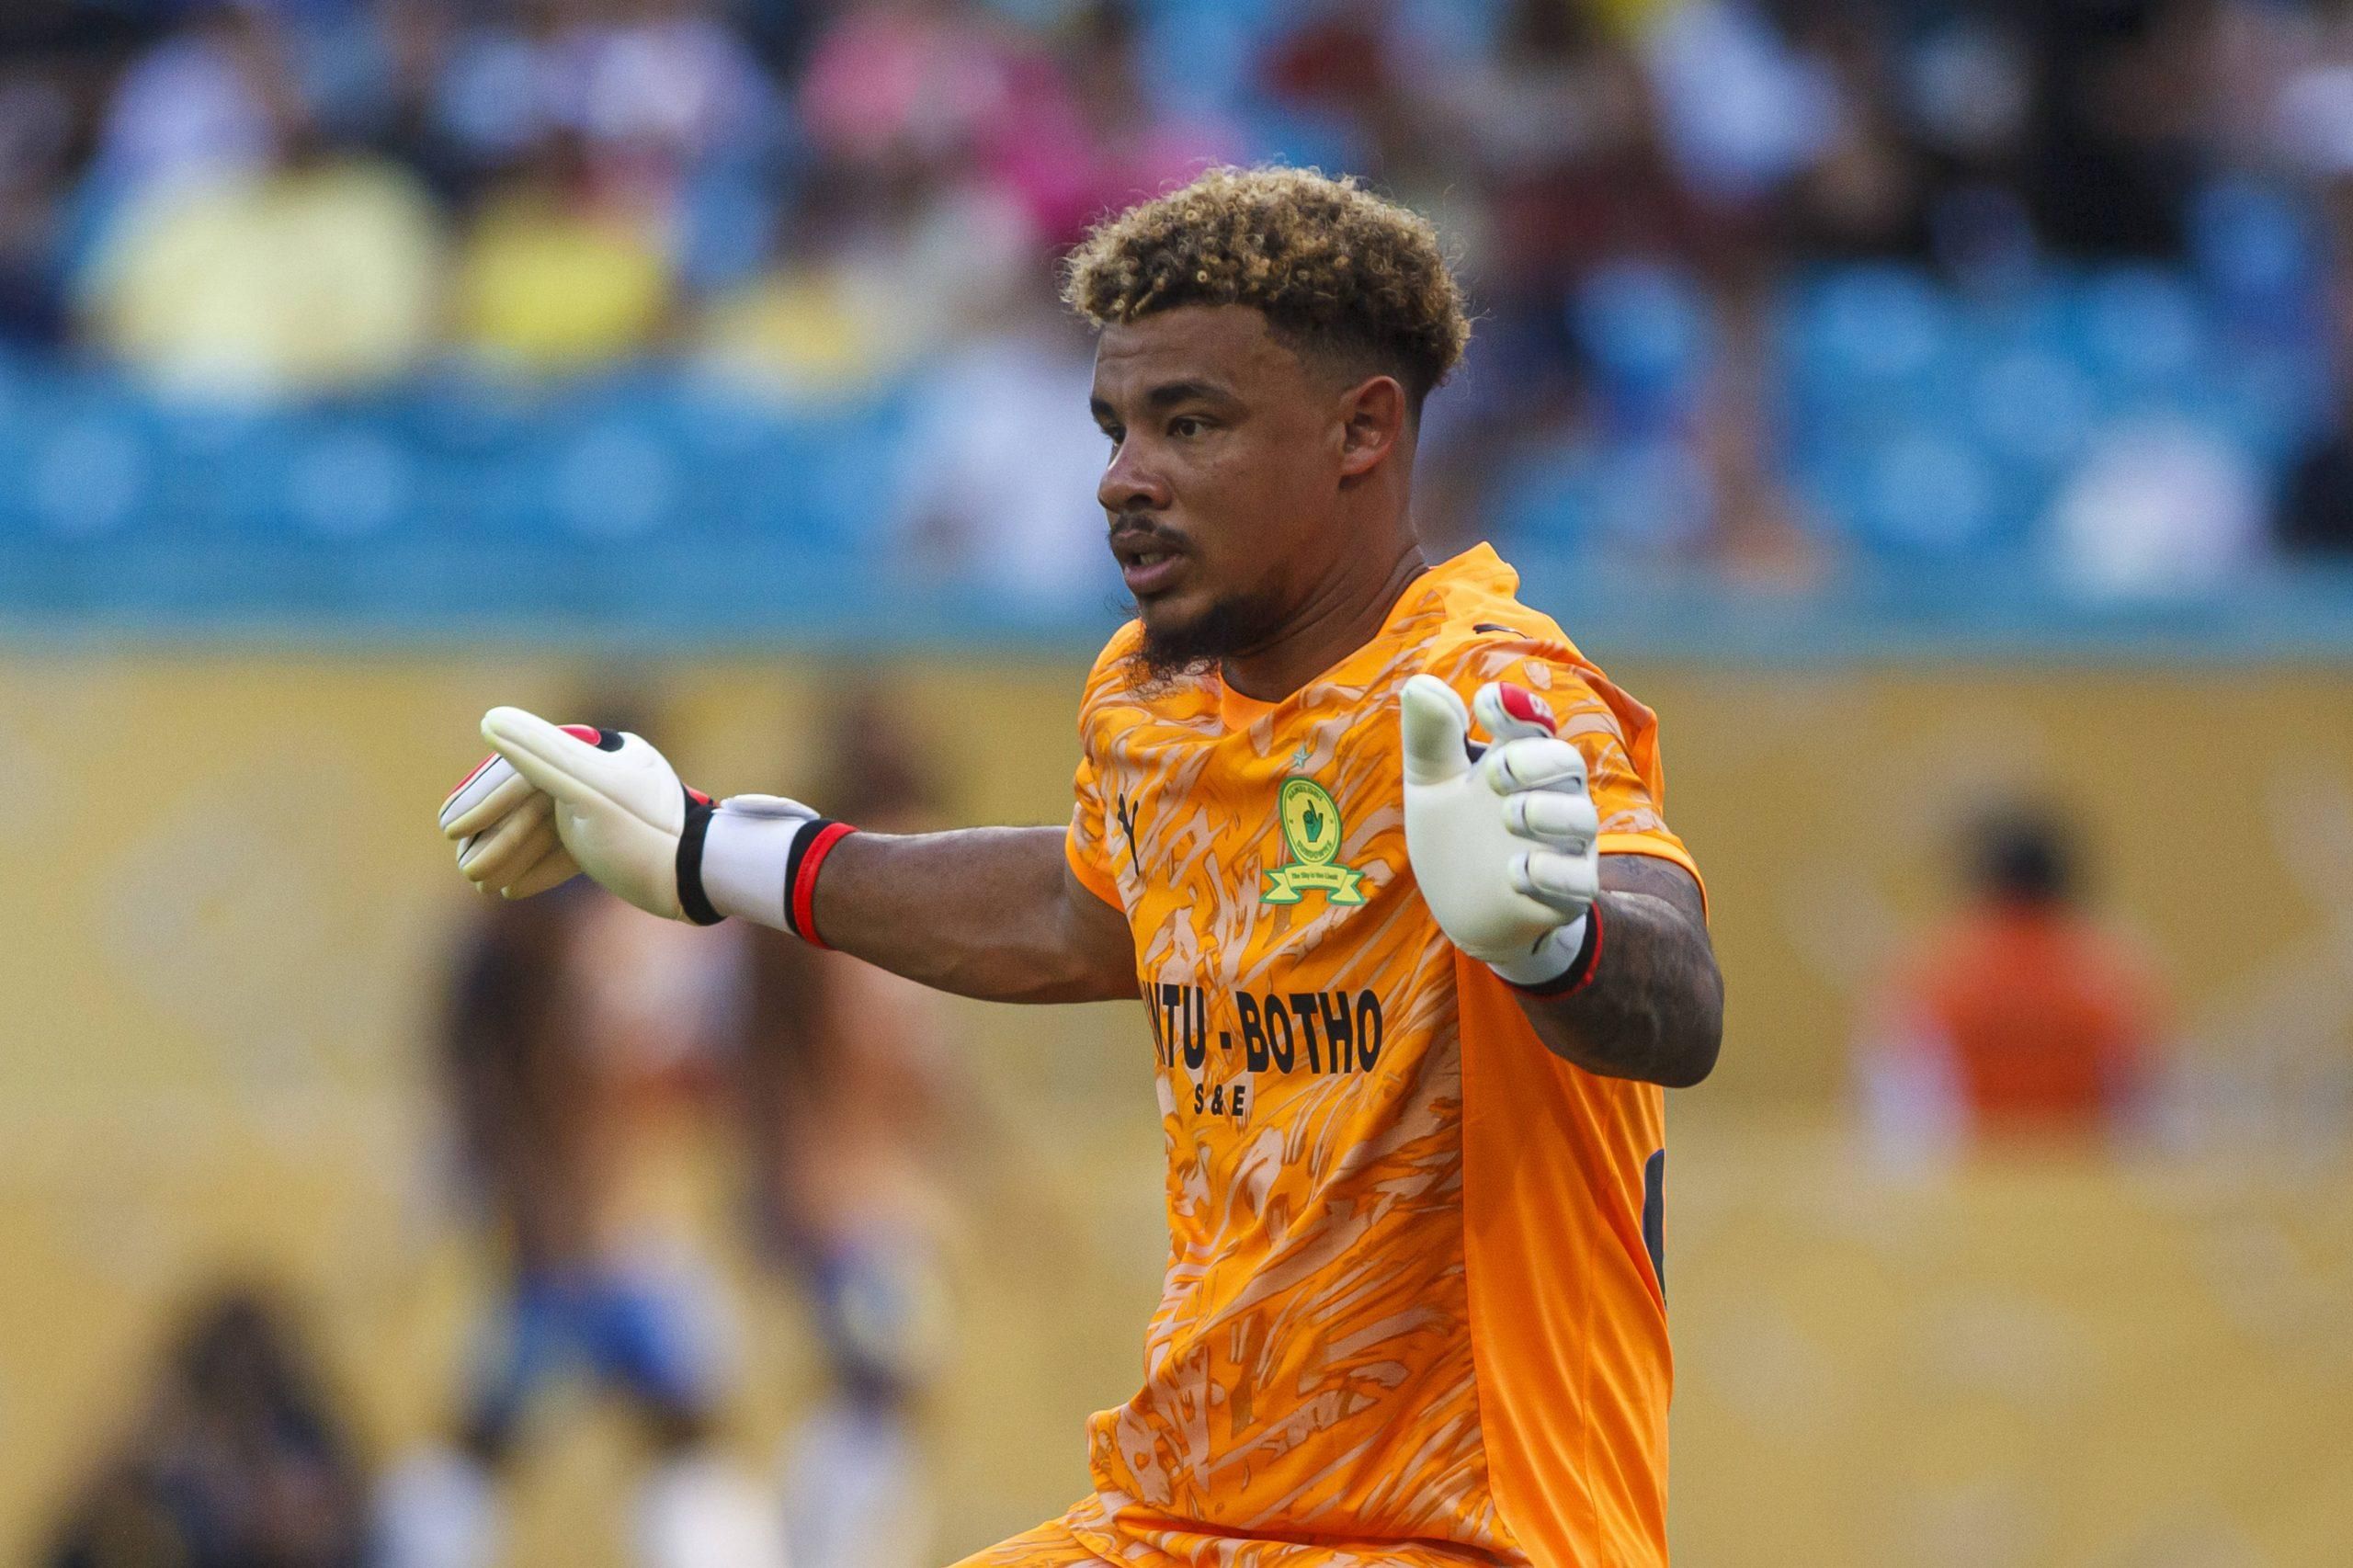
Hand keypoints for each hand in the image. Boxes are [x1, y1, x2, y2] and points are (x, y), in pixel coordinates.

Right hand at [441, 707, 840, 931]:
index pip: (523, 768)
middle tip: (462, 863)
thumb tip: (490, 721)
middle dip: (492, 833)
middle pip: (529, 799)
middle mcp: (600, 771)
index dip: (483, 799)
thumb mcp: (592, 794)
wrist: (702, 878)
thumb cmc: (647, 834)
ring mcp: (607, 806)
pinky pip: (565, 849)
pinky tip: (512, 891)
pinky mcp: (616, 839)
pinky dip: (538, 867)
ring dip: (508, 854)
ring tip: (479, 883)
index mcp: (596, 750)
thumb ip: (541, 757)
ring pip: (543, 828)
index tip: (452, 830)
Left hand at [1400, 675, 1599, 986]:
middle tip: (1495, 770)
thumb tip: (1421, 684)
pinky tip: (1516, 872)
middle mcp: (1550, 797)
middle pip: (1567, 763)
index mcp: (1517, 761)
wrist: (1467, 912)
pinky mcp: (1566, 893)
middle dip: (1536, 759)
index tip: (1485, 703)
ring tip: (1509, 815)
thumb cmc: (1455, 836)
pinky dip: (1552, 873)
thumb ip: (1429, 737)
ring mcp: (1563, 846)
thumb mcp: (1430, 784)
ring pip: (1582, 819)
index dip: (1517, 709)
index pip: (1531, 723)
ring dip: (1549, 812)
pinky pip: (1580, 881)